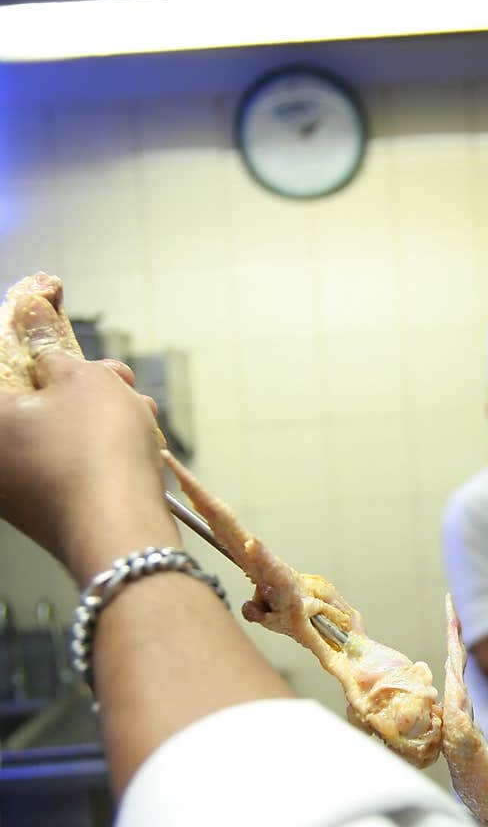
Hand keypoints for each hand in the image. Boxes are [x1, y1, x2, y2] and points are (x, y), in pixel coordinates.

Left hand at [0, 302, 173, 581]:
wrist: (123, 539)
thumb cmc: (97, 455)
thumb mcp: (82, 379)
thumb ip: (50, 342)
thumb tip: (29, 309)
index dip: (29, 312)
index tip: (52, 287)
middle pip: (24, 389)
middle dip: (73, 372)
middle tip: (110, 370)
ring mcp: (12, 485)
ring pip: (51, 424)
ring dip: (94, 408)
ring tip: (136, 407)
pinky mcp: (41, 507)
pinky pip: (63, 456)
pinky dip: (95, 441)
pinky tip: (134, 439)